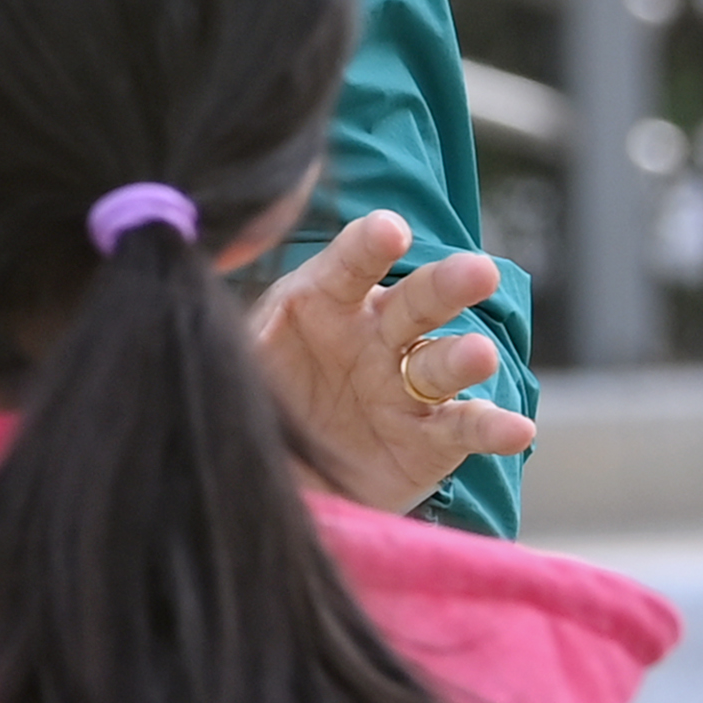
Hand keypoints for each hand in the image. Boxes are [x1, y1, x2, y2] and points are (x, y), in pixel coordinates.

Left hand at [247, 207, 535, 511]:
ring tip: (478, 356)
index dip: (368, 247)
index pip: (347, 266)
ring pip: (444, 362)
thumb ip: (232, 337)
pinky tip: (516, 427)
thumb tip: (185, 301)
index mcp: (324, 303)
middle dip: (445, 285)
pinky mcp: (430, 438)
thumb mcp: (232, 360)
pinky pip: (463, 428)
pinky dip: (493, 428)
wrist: (279, 473)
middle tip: (474, 270)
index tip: (389, 230)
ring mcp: (407, 386)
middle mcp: (375, 336)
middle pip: (415, 303)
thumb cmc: (257, 395)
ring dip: (466, 357)